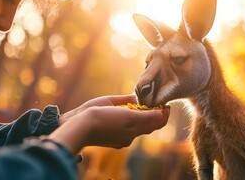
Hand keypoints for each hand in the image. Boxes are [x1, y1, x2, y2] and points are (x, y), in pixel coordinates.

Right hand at [47, 95, 169, 154]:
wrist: (78, 128)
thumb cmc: (98, 116)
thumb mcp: (120, 110)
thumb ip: (139, 111)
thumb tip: (154, 108)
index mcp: (133, 128)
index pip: (156, 123)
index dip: (164, 113)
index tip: (167, 104)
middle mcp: (130, 136)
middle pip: (149, 126)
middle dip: (155, 115)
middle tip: (159, 103)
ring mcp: (122, 139)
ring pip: (139, 128)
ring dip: (144, 118)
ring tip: (146, 106)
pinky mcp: (115, 140)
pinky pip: (129, 131)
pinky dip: (133, 122)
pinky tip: (129, 114)